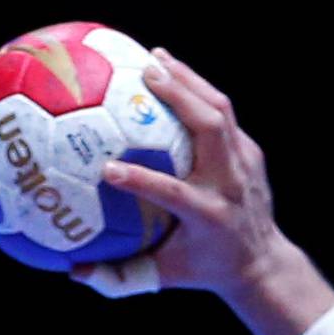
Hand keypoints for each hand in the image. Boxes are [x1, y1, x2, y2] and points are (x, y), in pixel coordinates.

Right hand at [74, 49, 284, 302]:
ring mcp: (244, 166)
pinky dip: (196, 89)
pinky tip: (169, 72)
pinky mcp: (249, 153)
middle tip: (144, 72)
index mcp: (210, 217)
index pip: (176, 195)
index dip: (143, 181)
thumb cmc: (202, 269)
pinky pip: (222, 114)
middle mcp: (230, 186)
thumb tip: (73, 273)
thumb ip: (119, 277)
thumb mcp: (164, 276)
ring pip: (220, 111)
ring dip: (188, 80)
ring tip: (154, 57)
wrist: (261, 263)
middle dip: (180, 98)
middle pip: (210, 130)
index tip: (107, 170)